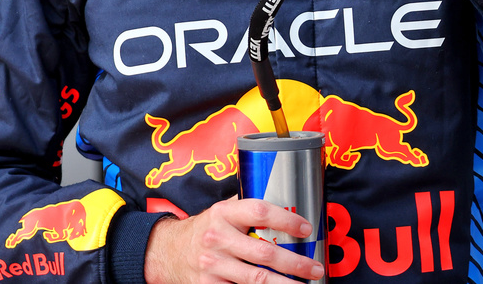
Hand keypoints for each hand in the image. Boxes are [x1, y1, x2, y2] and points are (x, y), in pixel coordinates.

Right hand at [144, 196, 323, 282]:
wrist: (168, 252)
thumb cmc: (205, 229)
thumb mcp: (222, 211)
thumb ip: (247, 209)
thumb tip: (287, 206)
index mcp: (224, 213)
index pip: (260, 212)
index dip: (286, 220)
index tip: (306, 228)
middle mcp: (217, 238)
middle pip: (264, 252)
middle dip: (295, 262)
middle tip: (314, 267)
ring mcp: (212, 265)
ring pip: (256, 279)